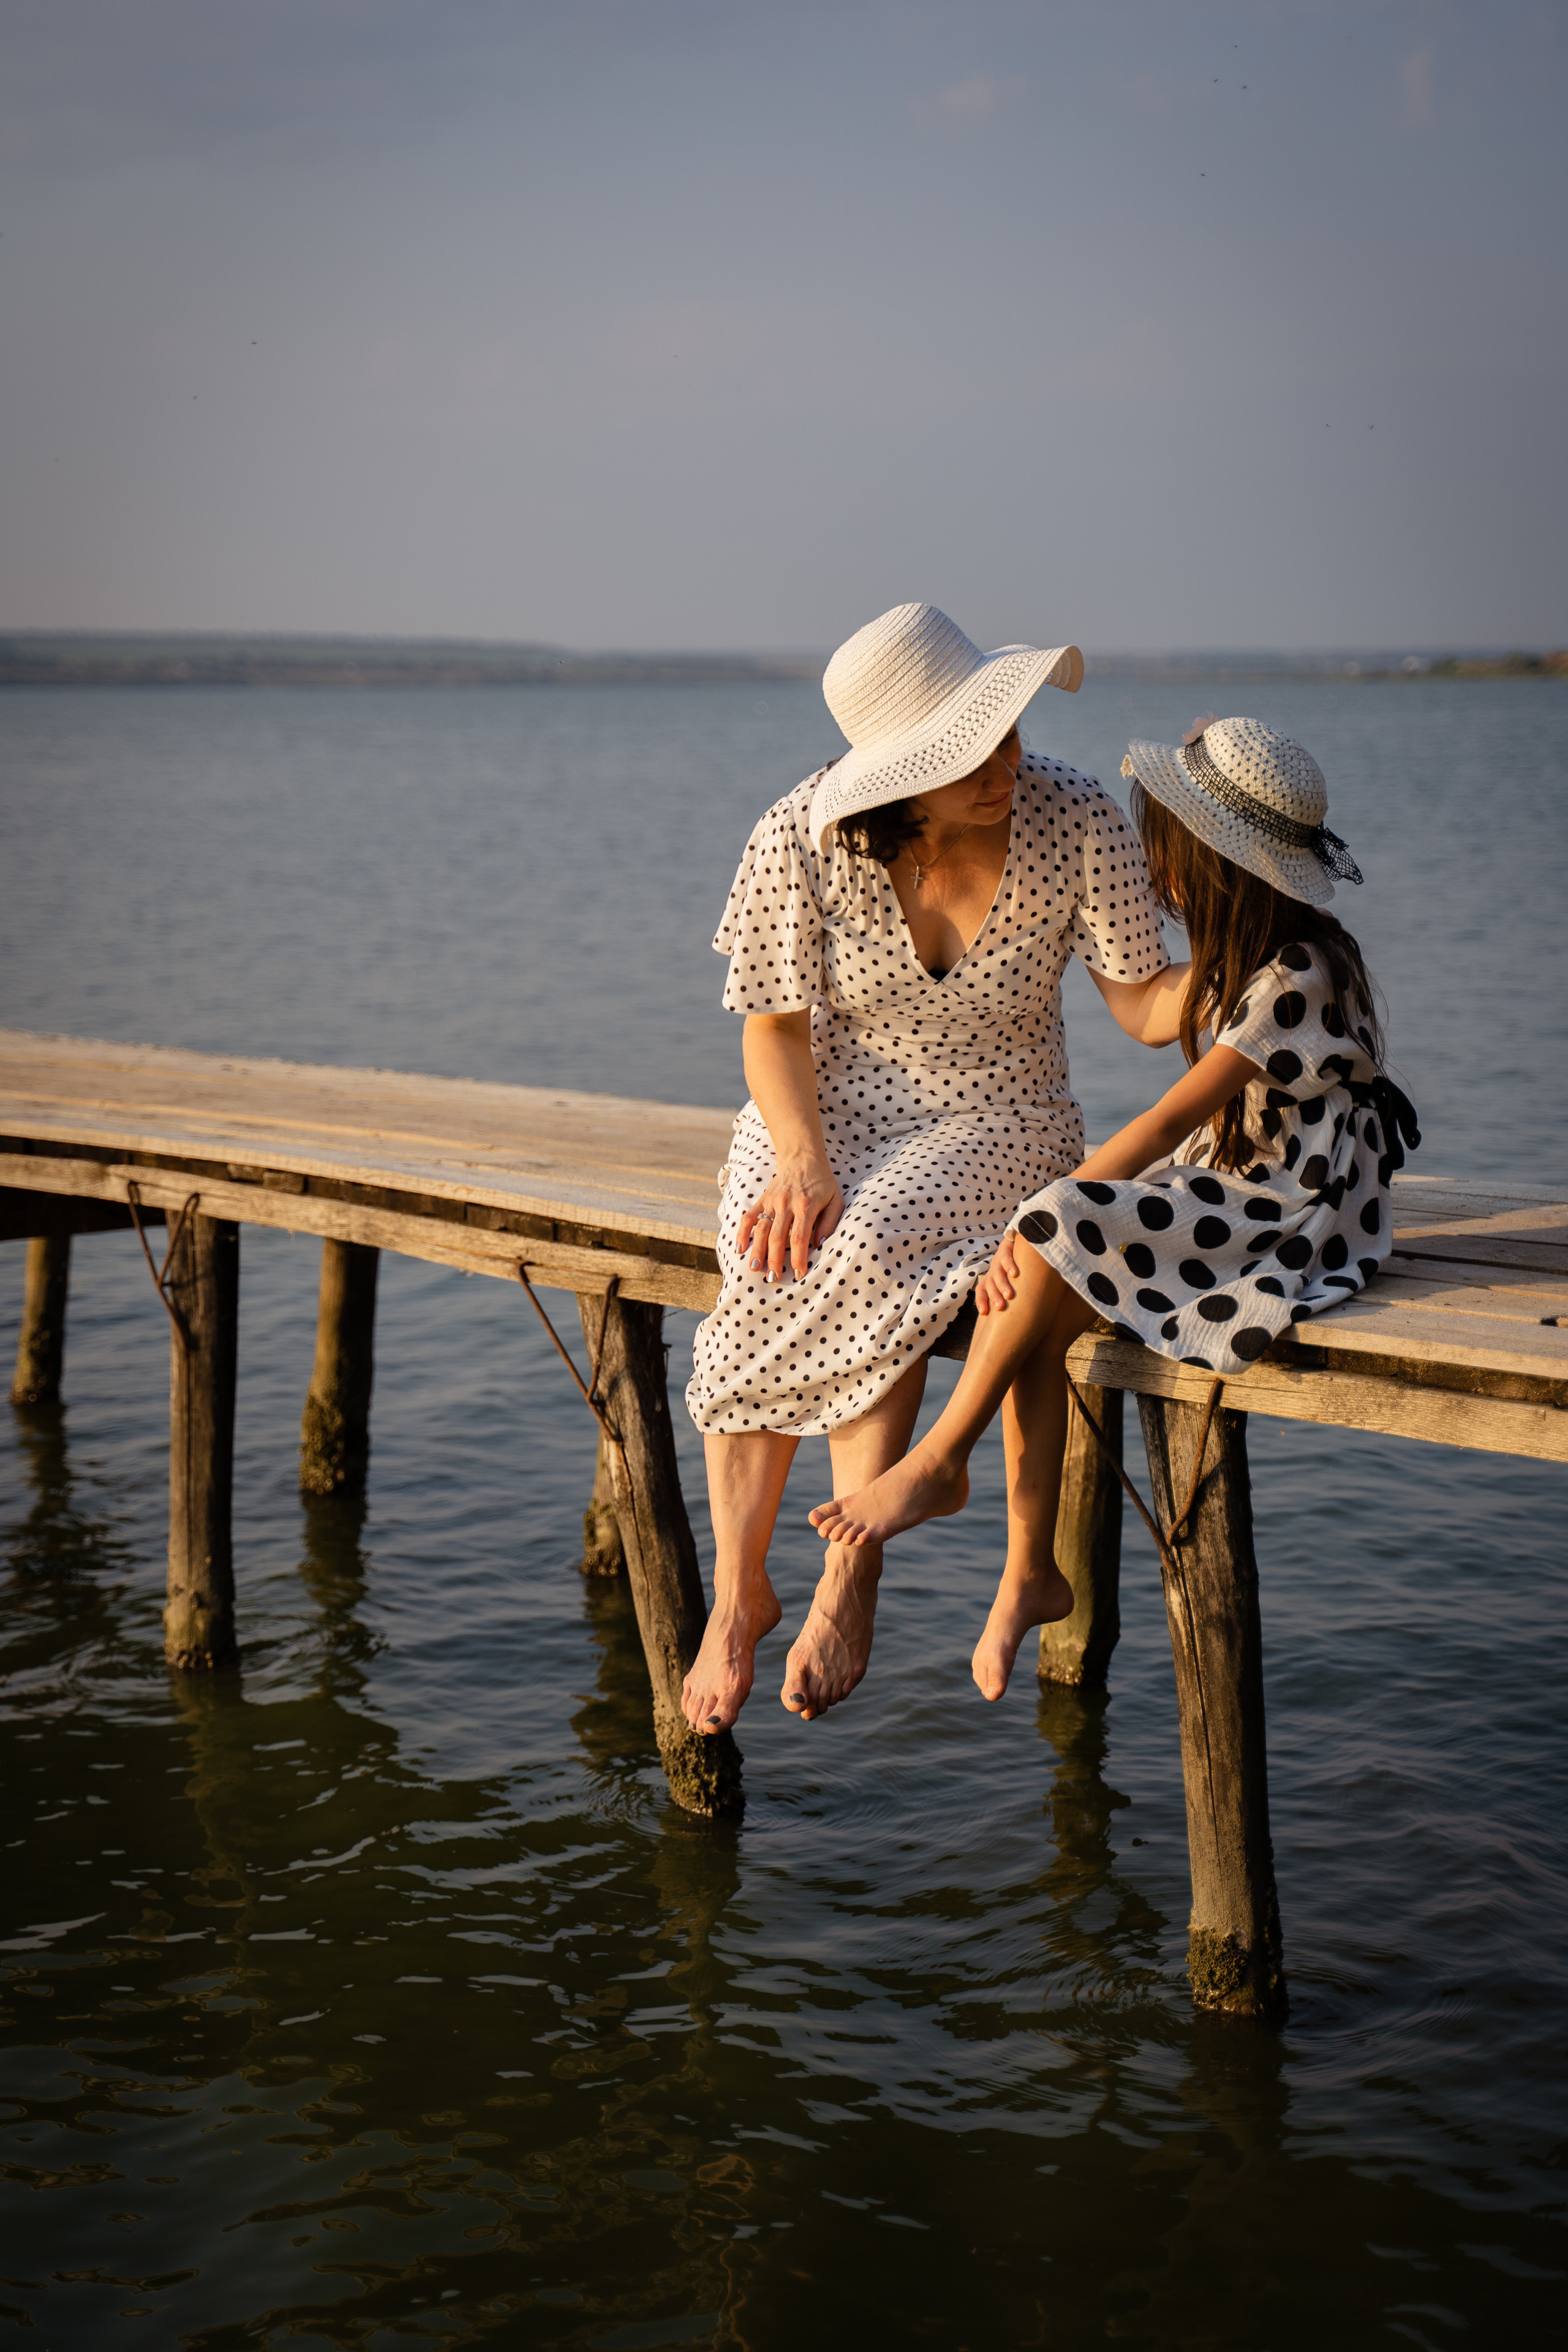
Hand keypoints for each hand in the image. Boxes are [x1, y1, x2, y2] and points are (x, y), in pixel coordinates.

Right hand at [738, 1159, 843, 1281]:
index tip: (799, 1273)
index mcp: (806, 1205)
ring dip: (756, 1250)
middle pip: (776, 1236)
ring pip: (761, 1229)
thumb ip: (829, 1223)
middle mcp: (786, 1203)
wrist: (803, 1158)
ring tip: (755, 1268)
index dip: (798, 1257)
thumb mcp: (835, 1200)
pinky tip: (739, 1249)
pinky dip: (742, 1232)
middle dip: (774, 1259)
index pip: (799, 1237)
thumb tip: (818, 1245)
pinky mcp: (762, 1199)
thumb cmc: (823, 1182)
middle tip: (773, 1278)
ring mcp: (771, 1201)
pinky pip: (749, 1217)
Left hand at [976, 1229, 1020, 1315]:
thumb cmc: (1022, 1262)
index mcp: (993, 1276)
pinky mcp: (1006, 1246)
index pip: (982, 1289)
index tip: (984, 1313)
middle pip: (990, 1284)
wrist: (1025, 1235)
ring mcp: (999, 1258)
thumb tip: (1024, 1310)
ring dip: (1002, 1284)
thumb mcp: (1015, 1277)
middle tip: (1000, 1307)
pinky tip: (1014, 1274)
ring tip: (1009, 1295)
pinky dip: (1009, 1265)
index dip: (981, 1300)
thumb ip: (1016, 1290)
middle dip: (994, 1296)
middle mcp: (994, 1268)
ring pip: (997, 1273)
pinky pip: (1005, 1257)